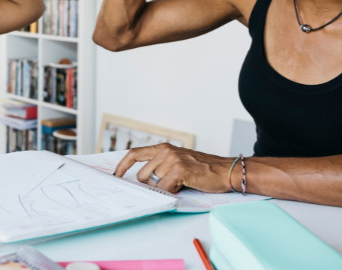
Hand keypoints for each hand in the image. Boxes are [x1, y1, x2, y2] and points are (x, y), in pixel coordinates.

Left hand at [113, 142, 231, 193]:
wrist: (225, 170)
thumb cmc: (203, 170)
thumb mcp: (178, 162)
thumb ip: (161, 167)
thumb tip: (143, 182)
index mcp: (163, 148)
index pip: (135, 154)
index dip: (122, 165)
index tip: (116, 175)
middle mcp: (165, 151)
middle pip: (142, 175)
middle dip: (152, 185)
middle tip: (169, 186)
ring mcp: (172, 159)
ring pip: (153, 183)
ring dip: (164, 189)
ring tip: (180, 183)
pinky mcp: (179, 169)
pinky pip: (165, 189)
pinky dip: (172, 193)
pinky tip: (184, 186)